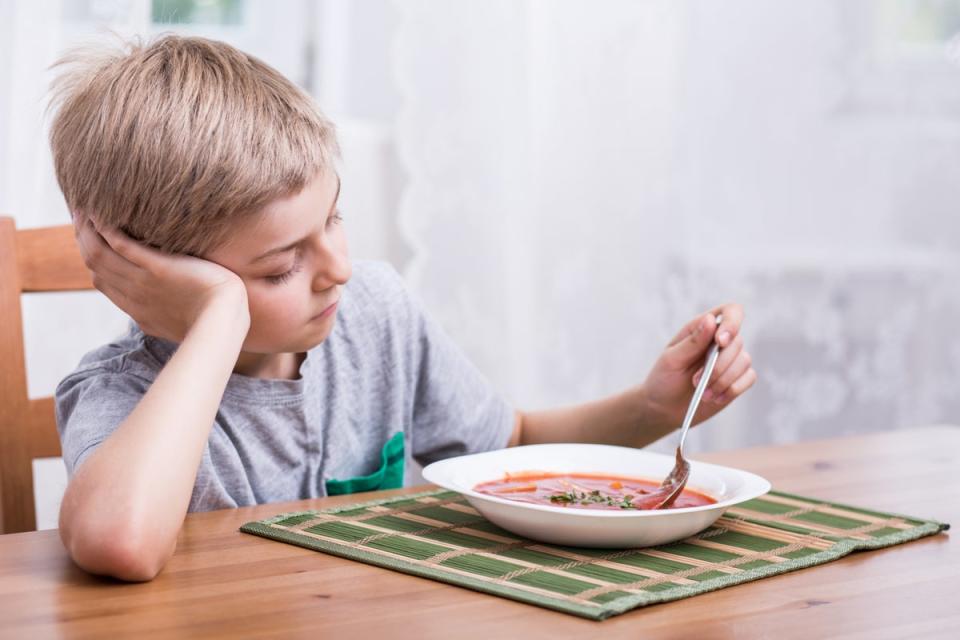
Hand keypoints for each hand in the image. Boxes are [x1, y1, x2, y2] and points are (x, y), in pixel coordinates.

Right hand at [73, 212, 249, 342]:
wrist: (225, 321)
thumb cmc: (213, 321)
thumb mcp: (178, 324)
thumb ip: (160, 313)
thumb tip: (152, 311)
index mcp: (137, 310)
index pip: (101, 280)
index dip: (93, 259)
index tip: (91, 240)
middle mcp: (133, 295)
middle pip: (95, 264)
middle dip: (84, 238)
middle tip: (81, 214)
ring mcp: (143, 281)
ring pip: (100, 253)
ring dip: (88, 229)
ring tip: (85, 206)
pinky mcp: (157, 268)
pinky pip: (122, 245)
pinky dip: (107, 228)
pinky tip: (102, 212)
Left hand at [642, 304, 755, 431]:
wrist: (665, 407)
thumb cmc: (664, 379)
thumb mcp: (672, 359)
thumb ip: (692, 341)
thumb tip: (711, 320)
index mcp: (703, 328)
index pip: (731, 311)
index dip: (732, 322)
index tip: (721, 342)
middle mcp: (720, 341)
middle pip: (737, 342)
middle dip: (718, 365)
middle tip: (695, 381)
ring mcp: (731, 360)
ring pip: (744, 361)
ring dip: (723, 380)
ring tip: (703, 394)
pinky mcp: (737, 379)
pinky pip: (748, 378)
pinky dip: (732, 390)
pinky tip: (715, 398)